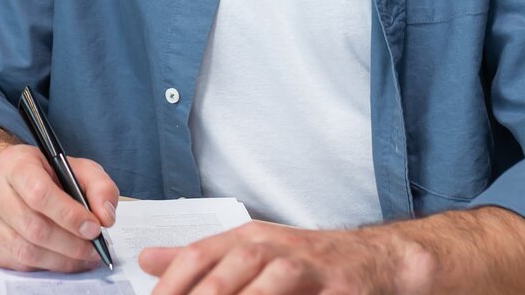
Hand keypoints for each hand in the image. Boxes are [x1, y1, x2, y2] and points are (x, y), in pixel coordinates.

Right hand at [0, 143, 119, 272]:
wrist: (3, 179)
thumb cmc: (41, 174)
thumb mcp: (75, 168)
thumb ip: (99, 186)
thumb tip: (105, 216)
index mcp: (15, 163)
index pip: (40, 193)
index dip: (70, 216)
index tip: (94, 228)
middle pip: (34, 227)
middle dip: (71, 244)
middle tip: (93, 250)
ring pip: (24, 250)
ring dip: (60, 260)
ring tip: (81, 258)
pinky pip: (14, 263)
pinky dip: (42, 266)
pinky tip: (59, 259)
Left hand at [140, 220, 432, 294]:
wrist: (376, 260)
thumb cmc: (308, 261)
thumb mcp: (252, 250)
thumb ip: (202, 258)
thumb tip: (147, 261)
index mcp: (248, 237)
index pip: (198, 255)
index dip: (171, 283)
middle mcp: (274, 247)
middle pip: (227, 272)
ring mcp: (307, 267)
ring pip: (267, 284)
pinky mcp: (337, 287)